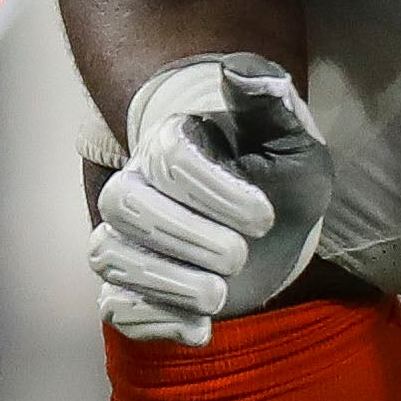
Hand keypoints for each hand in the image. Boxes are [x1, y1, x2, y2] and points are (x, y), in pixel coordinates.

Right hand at [89, 54, 331, 346]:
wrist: (273, 228)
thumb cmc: (280, 176)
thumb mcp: (292, 141)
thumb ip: (270, 103)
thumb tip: (242, 72)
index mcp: (173, 146)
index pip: (170, 161)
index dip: (215, 192)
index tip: (266, 216)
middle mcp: (139, 189)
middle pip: (122, 204)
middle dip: (182, 236)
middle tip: (238, 257)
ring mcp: (132, 241)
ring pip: (108, 256)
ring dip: (164, 281)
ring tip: (219, 295)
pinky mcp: (137, 290)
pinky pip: (117, 308)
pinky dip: (154, 322)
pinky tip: (201, 329)